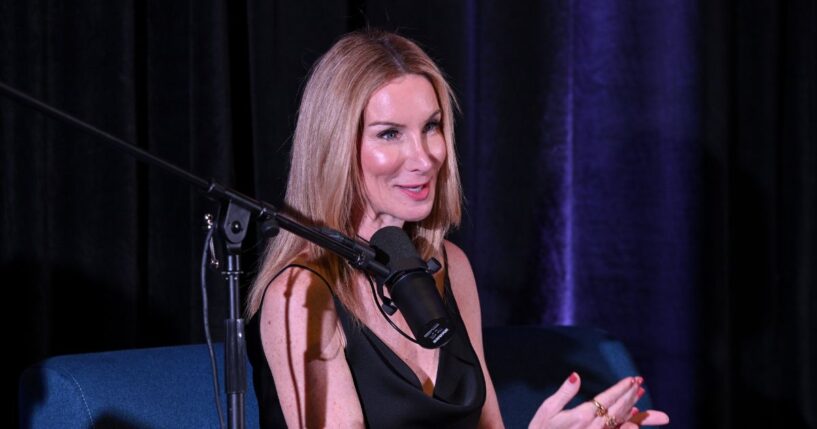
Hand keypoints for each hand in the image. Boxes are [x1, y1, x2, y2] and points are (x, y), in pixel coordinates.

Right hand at [528, 372, 669, 428]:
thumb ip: (564, 393)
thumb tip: (577, 376)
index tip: (631, 379)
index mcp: (581, 416)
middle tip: (638, 382)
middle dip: (629, 394)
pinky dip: (627, 421)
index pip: (607, 398)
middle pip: (618, 408)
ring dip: (631, 405)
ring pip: (620, 420)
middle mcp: (593, 428)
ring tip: (638, 394)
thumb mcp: (548, 410)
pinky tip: (632, 414)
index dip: (621, 388)